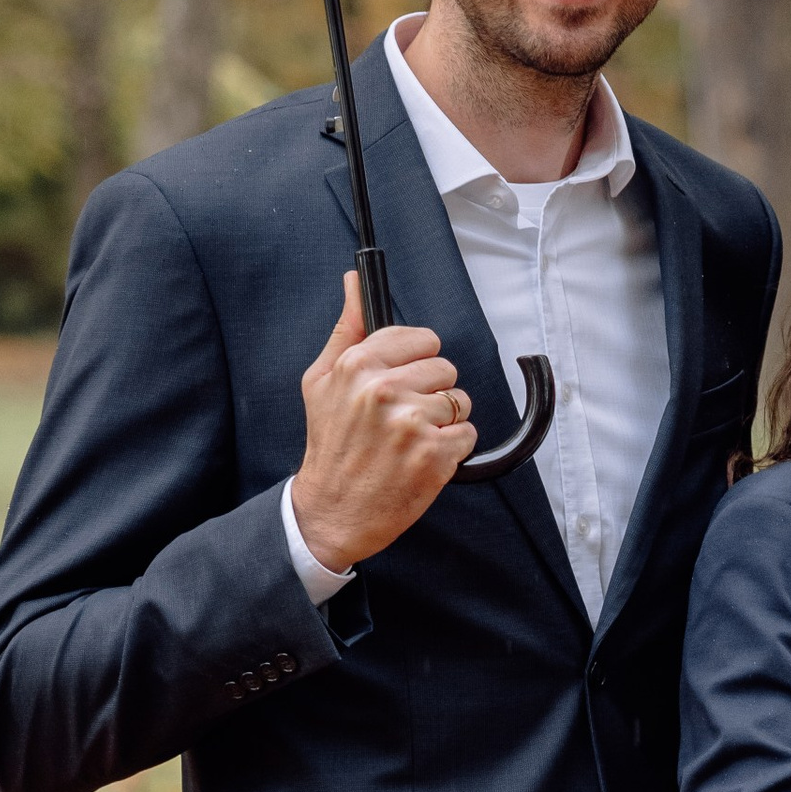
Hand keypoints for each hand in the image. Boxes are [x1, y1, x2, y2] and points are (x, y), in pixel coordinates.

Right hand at [291, 274, 479, 569]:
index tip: (404, 379)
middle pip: (445, 368)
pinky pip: (468, 435)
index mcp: (358, 366)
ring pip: (459, 401)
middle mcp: (385, 390)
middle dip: (430, 391)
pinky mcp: (435, 456)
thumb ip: (347, 329)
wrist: (332, 510)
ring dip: (443, 421)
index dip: (417, 361)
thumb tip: (354, 281)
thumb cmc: (330, 445)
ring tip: (410, 439)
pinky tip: (422, 458)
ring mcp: (412, 423)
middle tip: (402, 417)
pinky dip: (453, 449)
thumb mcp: (322, 380)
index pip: (421, 338)